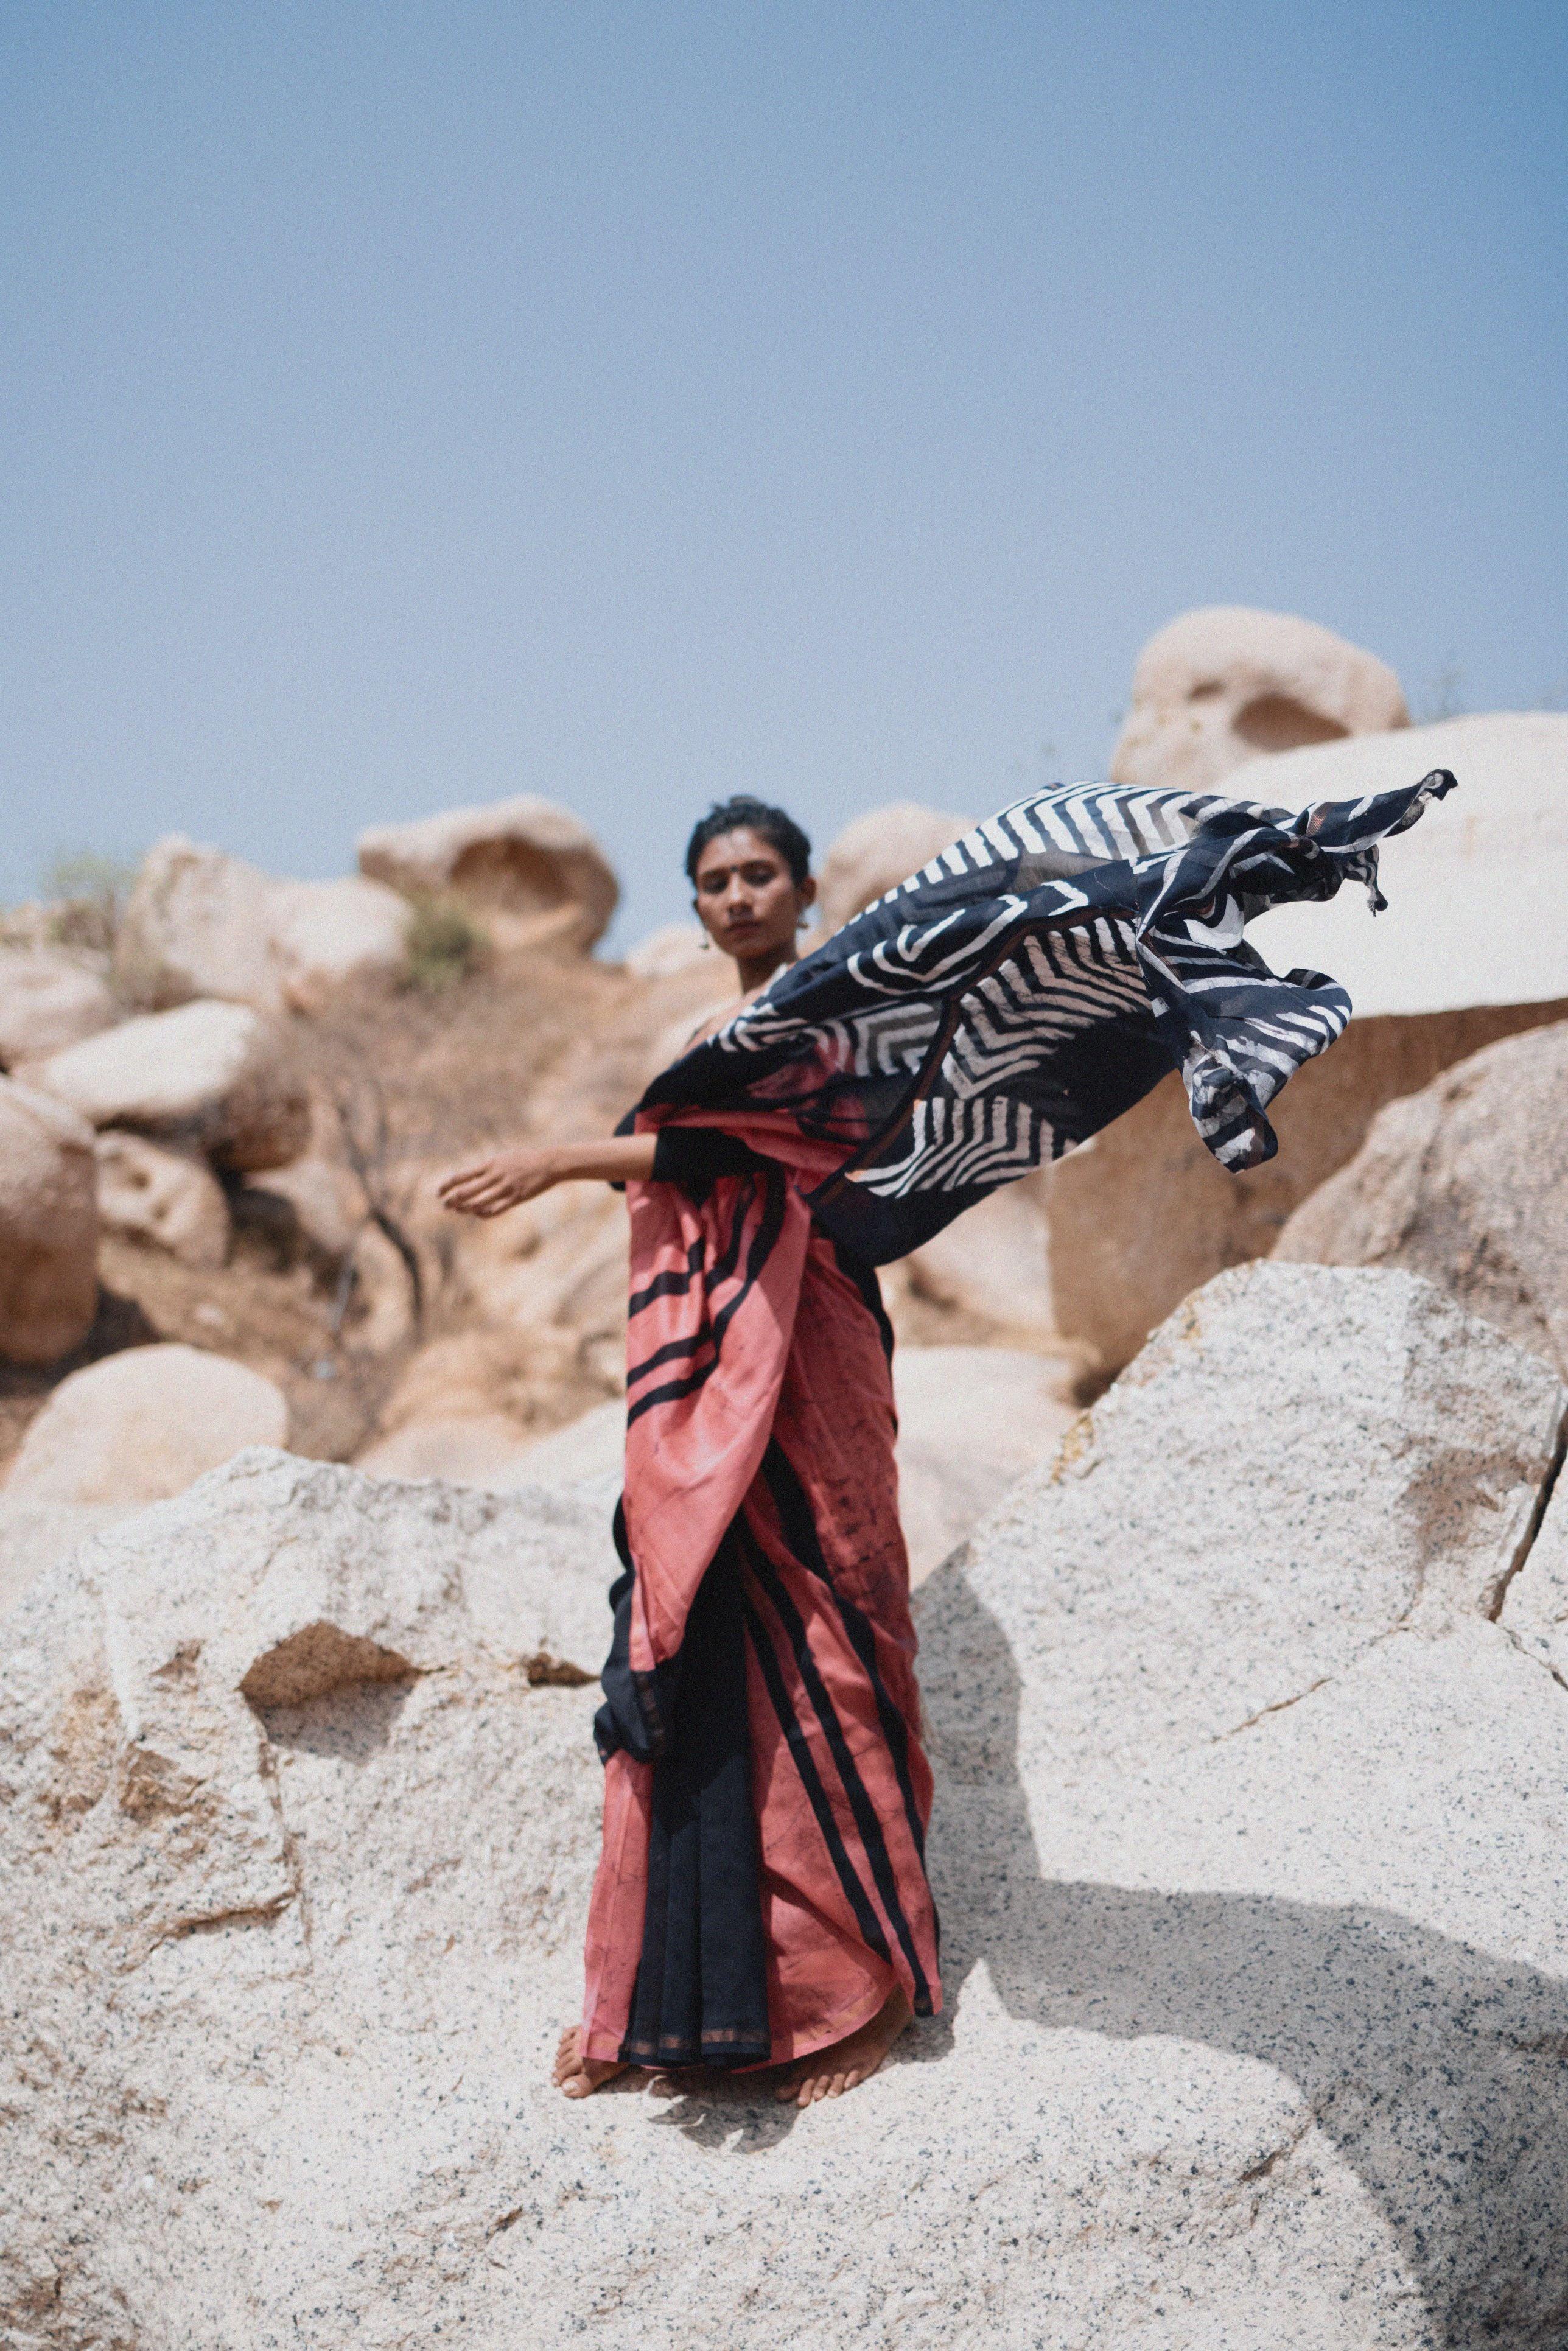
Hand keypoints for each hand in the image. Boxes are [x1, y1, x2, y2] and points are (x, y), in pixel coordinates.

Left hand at [437, 1146, 562, 1217]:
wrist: (548, 1164)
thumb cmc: (524, 1160)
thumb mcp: (502, 1158)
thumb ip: (486, 1168)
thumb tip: (469, 1176)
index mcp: (490, 1164)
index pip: (461, 1176)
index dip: (447, 1185)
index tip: (439, 1192)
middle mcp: (495, 1176)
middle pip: (465, 1192)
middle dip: (451, 1200)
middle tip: (444, 1205)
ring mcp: (505, 1188)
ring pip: (478, 1204)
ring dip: (465, 1209)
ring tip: (458, 1211)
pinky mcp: (515, 1198)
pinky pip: (495, 1211)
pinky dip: (483, 1214)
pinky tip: (477, 1214)